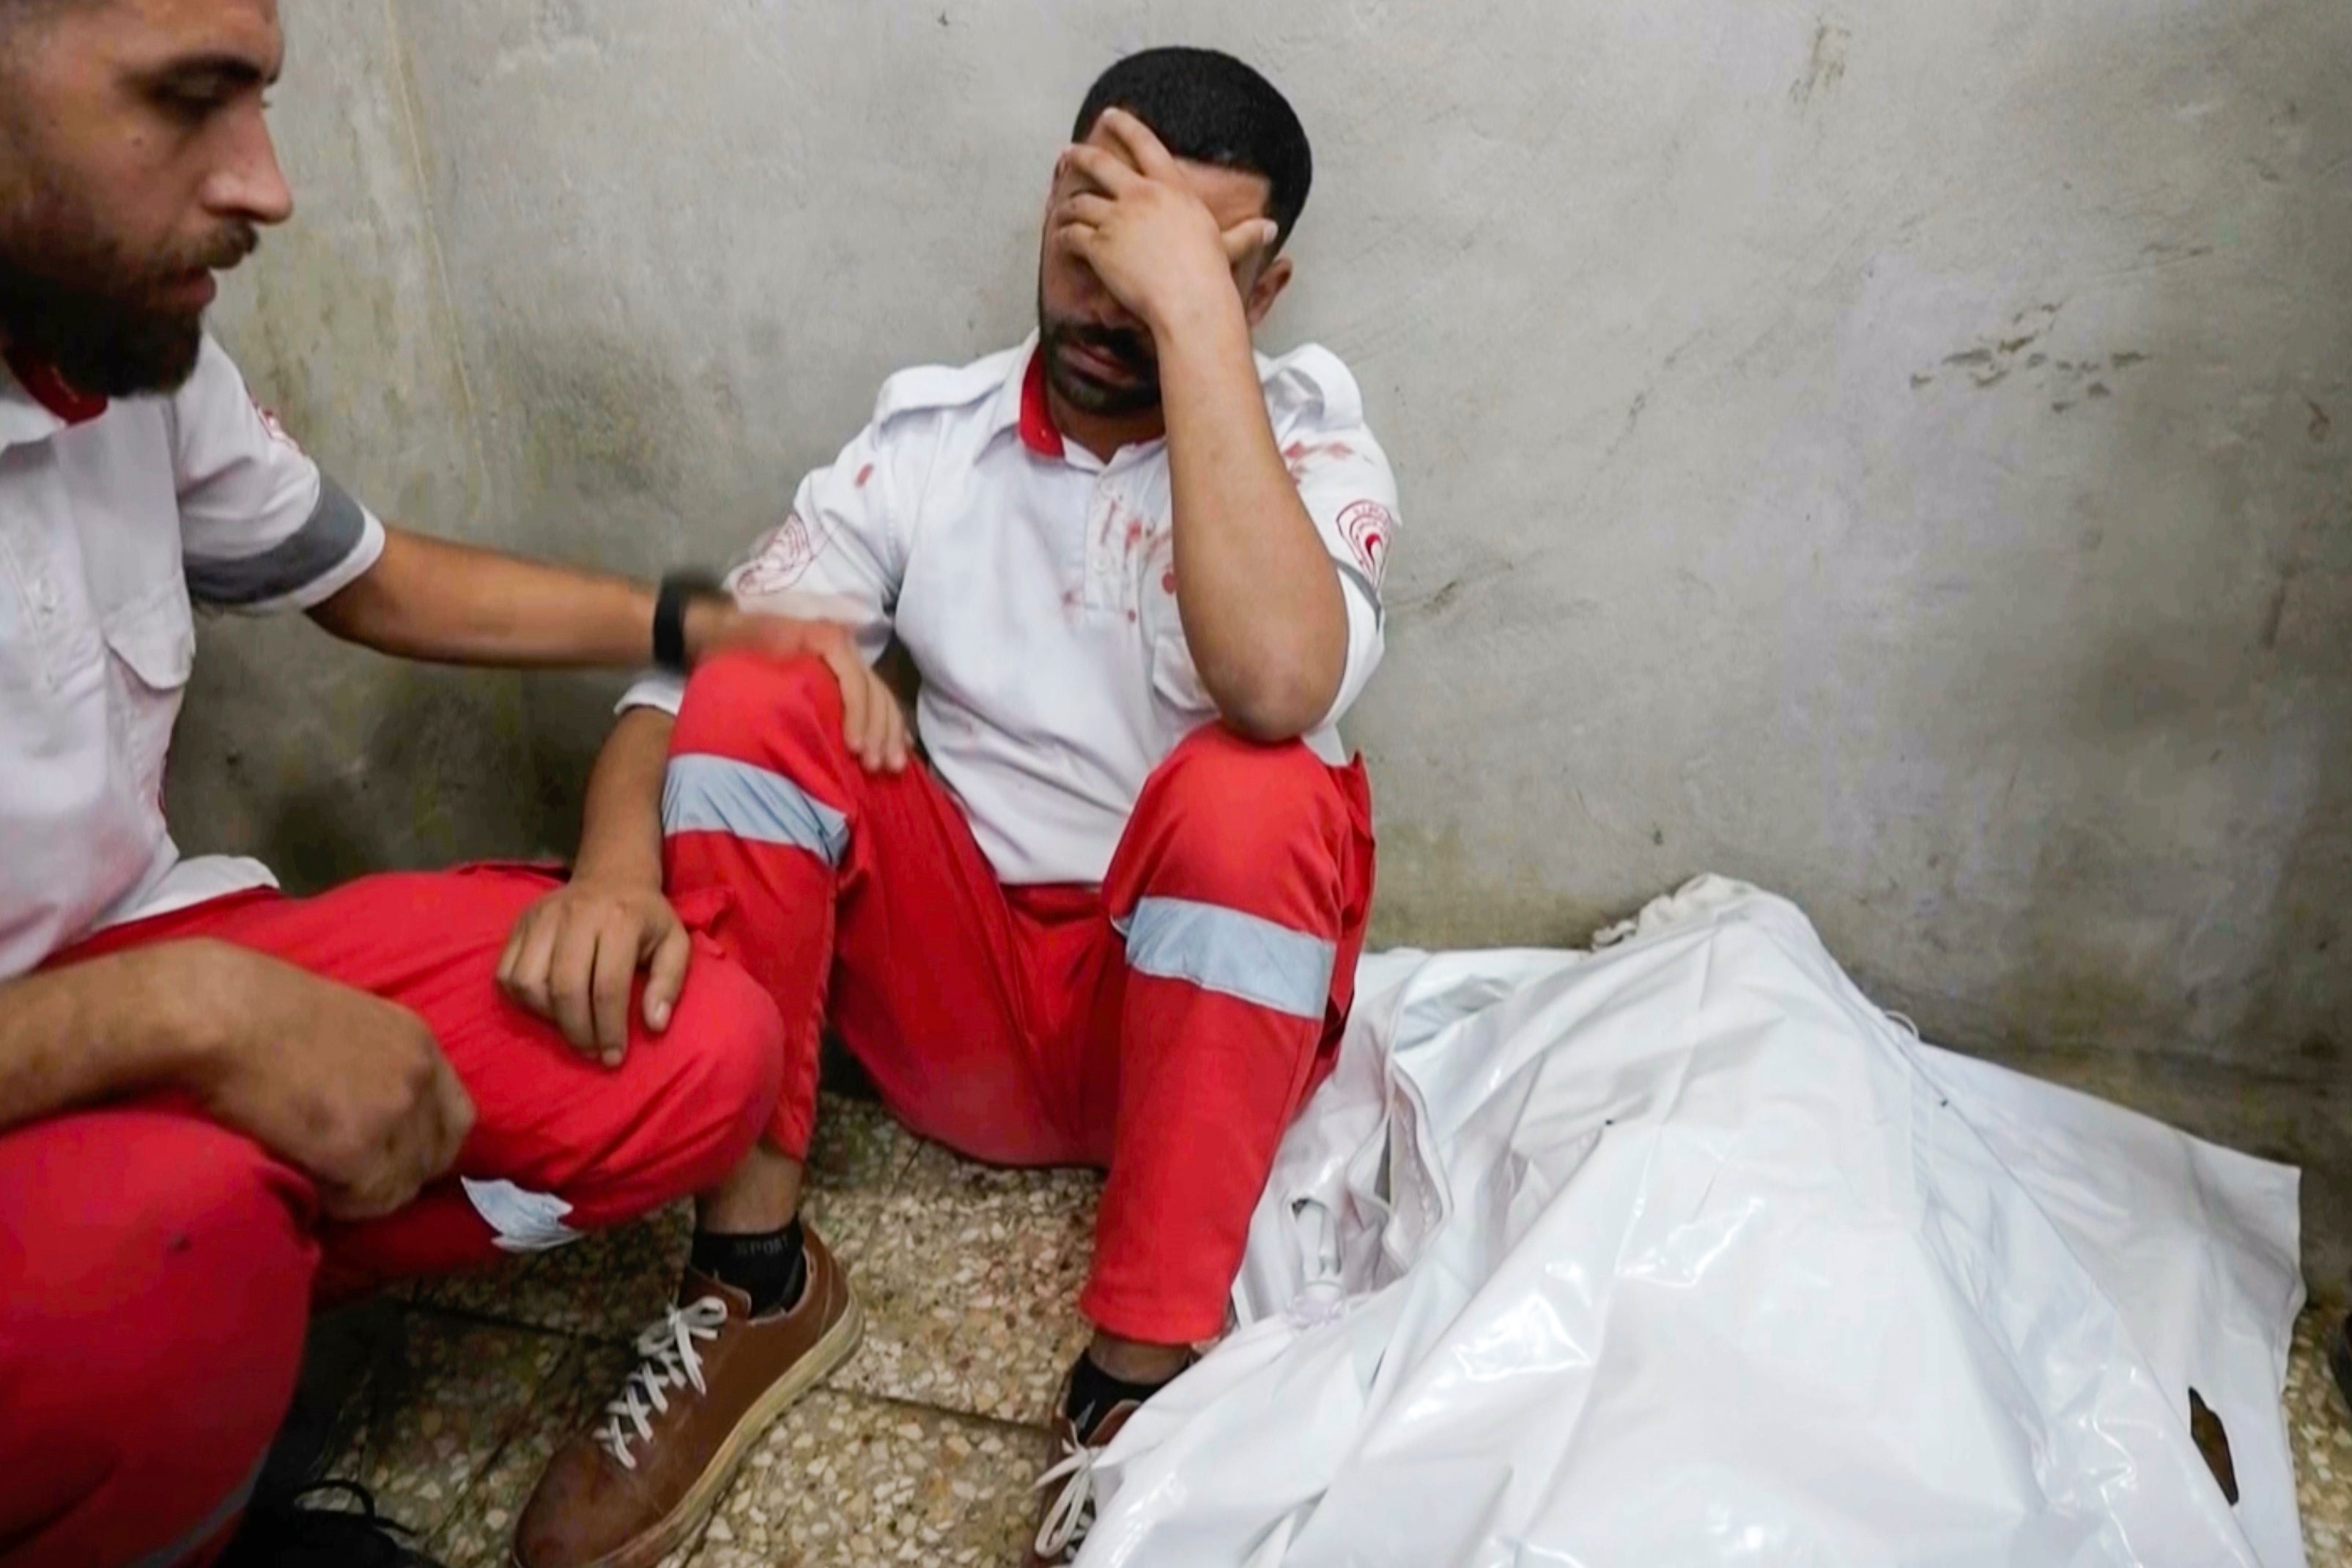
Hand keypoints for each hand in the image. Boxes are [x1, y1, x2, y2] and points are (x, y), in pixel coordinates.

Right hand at [173, 941, 475, 1220]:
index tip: (391, 1158)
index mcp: (419, 1043)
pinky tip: (303, 1175)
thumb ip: (379, 1065)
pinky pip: (362, 1199)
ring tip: (316, 1173)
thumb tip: (376, 1112)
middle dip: (396, 1175)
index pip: (458, 1119)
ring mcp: (392, 1113)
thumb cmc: (260, 1009)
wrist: (219, 1011)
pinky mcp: (355, 1148)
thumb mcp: (348, 1025)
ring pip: (399, 1188)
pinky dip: (335, 1200)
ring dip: (361, 1191)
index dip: (425, 1147)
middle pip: (435, 1159)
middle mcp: (417, 1077)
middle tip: (348, 1177)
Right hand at [496, 877, 690, 1064]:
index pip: (608, 985)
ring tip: (571, 1026)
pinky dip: (524, 1000)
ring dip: (548, 1017)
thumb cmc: (646, 918)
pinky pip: (507, 974)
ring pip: (529, 982)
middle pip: (565, 987)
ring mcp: (542, 917)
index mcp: (620, 920)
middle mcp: (576, 915)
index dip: (609, 1028)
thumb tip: (654, 1025)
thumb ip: (669, 983)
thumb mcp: (674, 943)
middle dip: (577, 1031)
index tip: (614, 1057)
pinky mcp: (520, 923)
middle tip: (592, 1051)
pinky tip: (549, 1007)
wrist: (612, 875)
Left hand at [688, 602, 910, 772]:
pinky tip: (902, 749)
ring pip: (882, 697)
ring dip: (890, 733)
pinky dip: (891, 726)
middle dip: (879, 730)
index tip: (853, 747)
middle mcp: (843, 648)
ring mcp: (849, 663)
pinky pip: (879, 702)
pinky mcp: (847, 679)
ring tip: (891, 767)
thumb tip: (801, 708)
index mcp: (822, 637)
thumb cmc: (734, 642)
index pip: (852, 675)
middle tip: (874, 766)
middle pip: (873, 690)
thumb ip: (773, 675)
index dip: (858, 711)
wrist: (724, 627)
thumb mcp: (744, 652)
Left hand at [1053, 109, 1278, 330]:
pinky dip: (1062, 236)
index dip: (1125, 126)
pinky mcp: (1098, 245)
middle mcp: (1140, 196)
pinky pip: (1071, 234)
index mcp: (1171, 189)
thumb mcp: (1229, 246)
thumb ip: (1246, 234)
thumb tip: (1271, 229)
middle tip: (1068, 154)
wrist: (1188, 300)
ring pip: (1079, 203)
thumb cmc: (1210, 275)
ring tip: (1062, 210)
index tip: (1110, 115)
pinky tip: (1060, 241)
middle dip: (1079, 156)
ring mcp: (1116, 219)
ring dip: (1067, 206)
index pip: (1145, 145)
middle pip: (1099, 164)